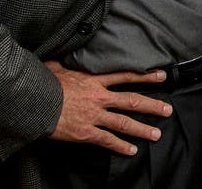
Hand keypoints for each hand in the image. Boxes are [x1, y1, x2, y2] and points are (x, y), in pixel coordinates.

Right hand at [45, 61, 172, 155]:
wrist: (34, 102)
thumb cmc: (43, 83)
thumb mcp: (58, 65)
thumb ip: (69, 61)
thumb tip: (68, 51)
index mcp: (94, 80)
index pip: (126, 76)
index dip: (145, 76)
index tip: (162, 77)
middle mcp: (99, 97)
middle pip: (132, 101)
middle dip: (152, 106)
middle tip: (168, 110)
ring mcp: (94, 116)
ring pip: (124, 123)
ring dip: (142, 129)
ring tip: (156, 134)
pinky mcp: (86, 132)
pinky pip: (108, 141)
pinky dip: (120, 146)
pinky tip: (132, 150)